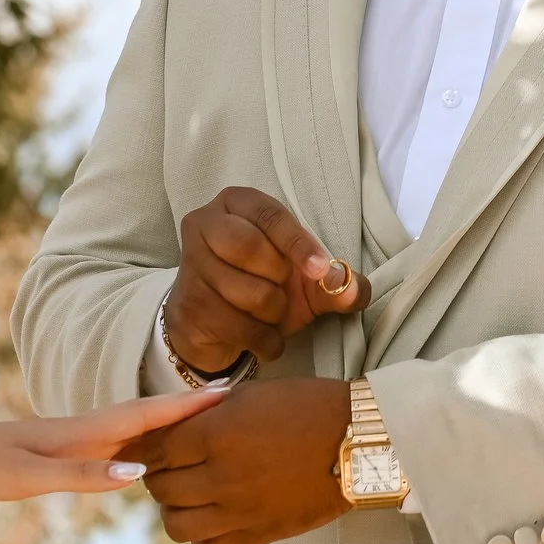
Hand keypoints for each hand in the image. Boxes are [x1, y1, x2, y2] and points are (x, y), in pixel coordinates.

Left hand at [0, 389, 226, 500]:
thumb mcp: (27, 477)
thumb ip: (82, 476)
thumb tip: (140, 477)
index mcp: (78, 433)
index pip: (145, 417)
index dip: (187, 409)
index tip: (229, 392)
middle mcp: (78, 432)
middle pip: (144, 419)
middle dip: (187, 412)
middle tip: (231, 404)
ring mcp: (66, 442)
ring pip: (127, 433)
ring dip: (164, 428)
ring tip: (200, 427)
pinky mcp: (52, 455)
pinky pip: (108, 449)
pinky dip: (135, 449)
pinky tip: (138, 461)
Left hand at [121, 378, 352, 543]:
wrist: (357, 440)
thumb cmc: (308, 407)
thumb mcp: (251, 395)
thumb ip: (206, 413)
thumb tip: (170, 425)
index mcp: (216, 434)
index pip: (157, 450)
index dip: (146, 449)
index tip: (147, 448)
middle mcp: (222, 476)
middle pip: (161, 488)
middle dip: (157, 476)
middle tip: (169, 468)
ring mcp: (241, 510)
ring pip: (177, 524)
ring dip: (174, 509)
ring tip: (187, 495)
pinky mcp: (261, 534)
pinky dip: (202, 536)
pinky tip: (211, 518)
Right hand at [166, 186, 370, 373]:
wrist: (215, 325)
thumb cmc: (263, 286)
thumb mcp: (304, 281)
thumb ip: (334, 281)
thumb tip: (355, 289)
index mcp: (237, 203)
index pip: (270, 215)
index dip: (299, 244)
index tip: (319, 270)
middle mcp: (205, 223)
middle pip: (249, 246)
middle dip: (278, 277)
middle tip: (281, 288)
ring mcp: (191, 264)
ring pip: (247, 291)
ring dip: (273, 313)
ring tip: (270, 313)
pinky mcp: (189, 303)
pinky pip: (238, 326)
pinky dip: (263, 340)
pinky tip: (263, 339)